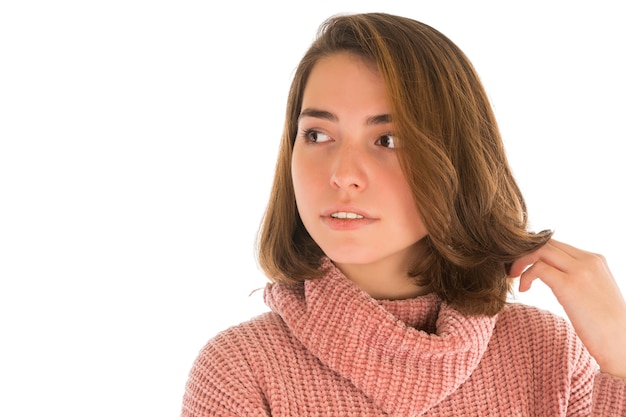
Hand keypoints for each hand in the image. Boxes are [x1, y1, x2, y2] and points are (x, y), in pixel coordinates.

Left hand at [509, 238, 625, 377]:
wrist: (623, 345)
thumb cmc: (606, 326)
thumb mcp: (592, 292)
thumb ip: (575, 277)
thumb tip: (551, 275)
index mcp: (594, 260)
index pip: (556, 244)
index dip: (534, 252)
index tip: (523, 267)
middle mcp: (589, 260)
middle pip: (546, 242)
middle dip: (524, 253)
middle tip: (513, 271)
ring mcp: (580, 271)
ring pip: (540, 250)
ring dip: (521, 261)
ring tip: (515, 278)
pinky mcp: (570, 285)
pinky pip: (538, 268)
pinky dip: (525, 276)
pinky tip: (524, 289)